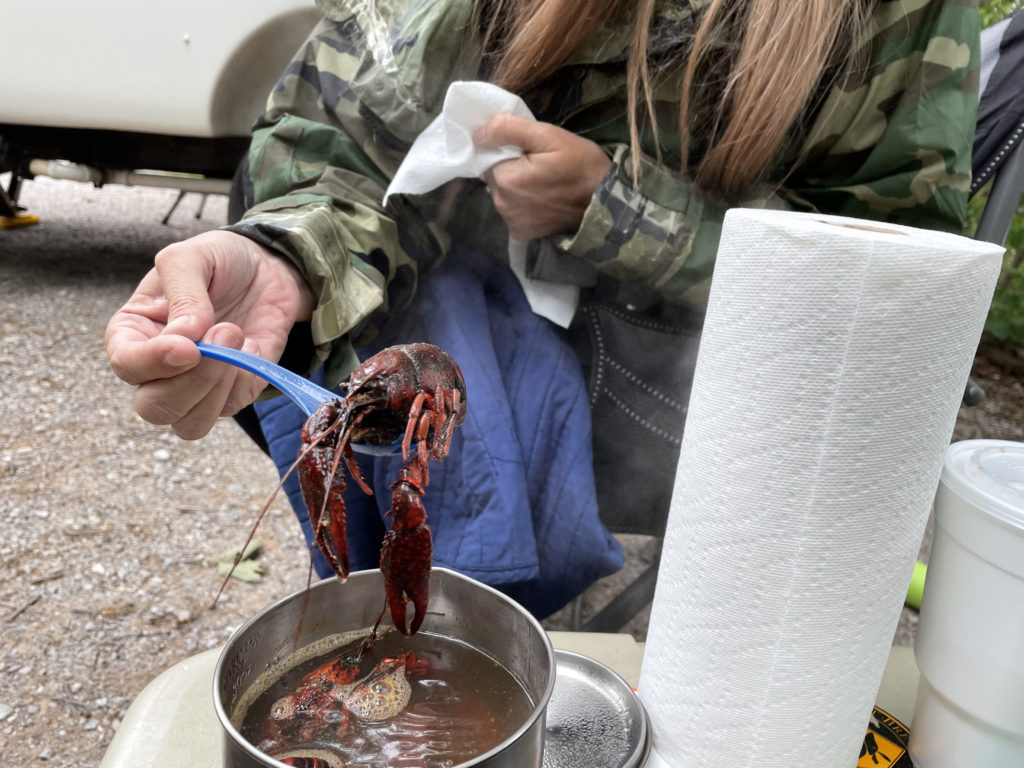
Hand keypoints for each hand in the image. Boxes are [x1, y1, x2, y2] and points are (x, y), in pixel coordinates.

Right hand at [105, 230, 314, 438]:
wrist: (268, 268)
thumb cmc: (218, 261)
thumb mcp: (191, 258)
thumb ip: (183, 292)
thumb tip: (185, 336)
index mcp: (132, 334)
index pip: (127, 365)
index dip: (154, 362)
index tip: (188, 347)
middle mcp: (157, 369)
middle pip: (155, 408)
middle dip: (192, 381)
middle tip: (225, 331)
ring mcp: (194, 386)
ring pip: (191, 423)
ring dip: (218, 386)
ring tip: (236, 334)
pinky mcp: (231, 392)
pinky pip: (232, 408)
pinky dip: (246, 379)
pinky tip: (251, 344)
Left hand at [474, 115, 611, 240]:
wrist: (605, 202)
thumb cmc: (580, 164)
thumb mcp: (547, 136)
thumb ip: (508, 130)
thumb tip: (477, 134)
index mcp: (504, 180)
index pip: (490, 158)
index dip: (508, 151)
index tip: (531, 152)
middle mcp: (502, 205)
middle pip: (495, 178)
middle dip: (512, 170)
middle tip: (540, 166)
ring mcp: (511, 223)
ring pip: (504, 196)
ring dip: (517, 188)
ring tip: (544, 184)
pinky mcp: (522, 234)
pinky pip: (513, 213)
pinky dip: (523, 206)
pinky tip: (543, 201)